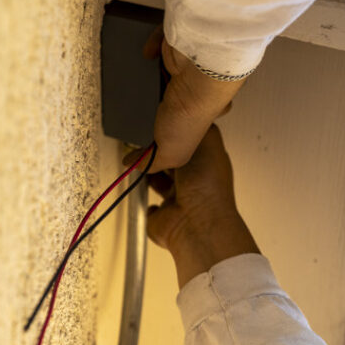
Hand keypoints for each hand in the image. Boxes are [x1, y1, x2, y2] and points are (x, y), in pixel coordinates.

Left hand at [143, 26, 247, 171]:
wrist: (198, 76)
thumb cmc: (192, 114)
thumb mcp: (171, 154)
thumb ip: (151, 161)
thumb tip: (132, 164)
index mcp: (198, 118)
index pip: (187, 124)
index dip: (174, 127)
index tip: (154, 130)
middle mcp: (198, 91)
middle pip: (179, 95)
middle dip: (163, 97)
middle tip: (147, 100)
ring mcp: (190, 68)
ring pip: (172, 68)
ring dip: (156, 70)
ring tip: (138, 75)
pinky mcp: (181, 46)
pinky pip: (166, 42)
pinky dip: (155, 46)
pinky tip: (147, 54)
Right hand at [145, 125, 259, 286]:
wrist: (196, 222)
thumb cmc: (207, 185)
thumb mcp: (204, 140)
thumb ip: (189, 127)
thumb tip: (175, 122)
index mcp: (206, 161)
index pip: (188, 142)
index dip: (174, 133)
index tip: (160, 125)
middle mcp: (192, 180)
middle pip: (171, 160)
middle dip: (157, 152)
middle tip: (142, 142)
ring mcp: (177, 199)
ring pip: (158, 181)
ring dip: (147, 173)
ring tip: (137, 163)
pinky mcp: (162, 216)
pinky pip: (151, 208)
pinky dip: (146, 203)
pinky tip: (141, 193)